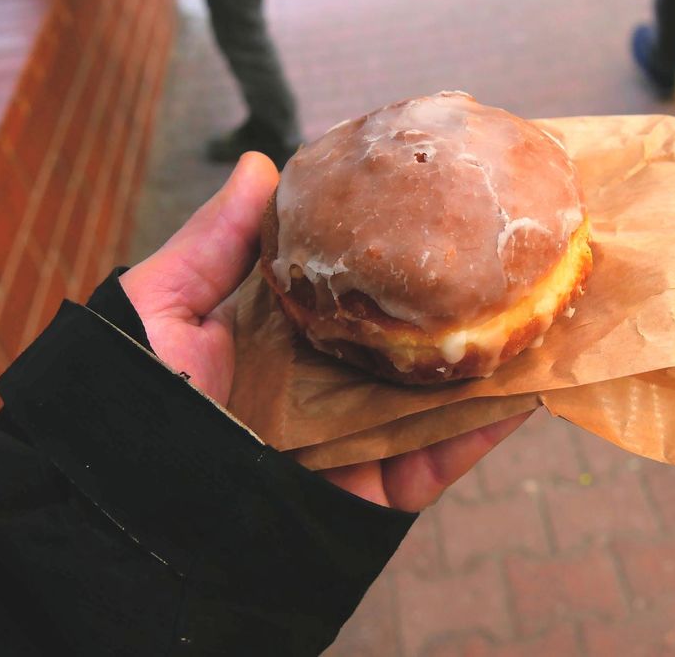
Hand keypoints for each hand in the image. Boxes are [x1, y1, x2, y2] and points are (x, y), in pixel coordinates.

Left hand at [119, 153, 531, 511]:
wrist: (125, 510)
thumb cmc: (133, 395)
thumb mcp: (165, 303)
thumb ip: (217, 243)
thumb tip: (260, 164)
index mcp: (289, 338)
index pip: (360, 291)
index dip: (403, 257)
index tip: (449, 214)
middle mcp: (332, 385)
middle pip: (412, 342)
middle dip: (465, 306)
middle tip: (522, 258)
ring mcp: (359, 441)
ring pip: (441, 397)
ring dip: (495, 359)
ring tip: (550, 309)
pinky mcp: (377, 494)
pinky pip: (442, 461)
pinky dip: (488, 428)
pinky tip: (534, 384)